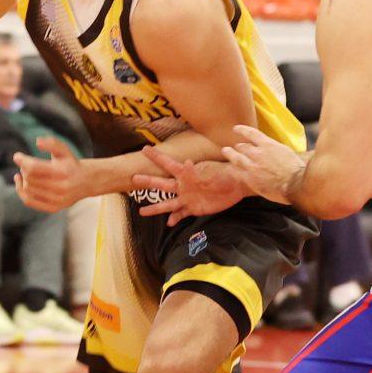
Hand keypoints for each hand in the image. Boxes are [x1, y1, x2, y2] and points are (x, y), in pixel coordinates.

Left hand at [13, 137, 86, 211]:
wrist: (86, 182)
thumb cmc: (70, 163)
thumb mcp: (64, 151)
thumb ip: (52, 143)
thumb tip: (37, 141)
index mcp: (63, 171)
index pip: (34, 167)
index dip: (23, 161)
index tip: (17, 156)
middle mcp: (61, 187)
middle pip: (30, 178)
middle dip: (24, 169)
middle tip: (25, 164)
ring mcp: (57, 200)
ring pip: (28, 190)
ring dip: (23, 179)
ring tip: (25, 172)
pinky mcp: (54, 208)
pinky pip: (29, 201)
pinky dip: (22, 192)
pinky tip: (21, 183)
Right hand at [133, 147, 248, 225]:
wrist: (238, 185)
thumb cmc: (226, 174)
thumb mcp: (212, 172)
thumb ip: (198, 172)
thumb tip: (187, 164)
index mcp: (186, 173)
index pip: (168, 163)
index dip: (156, 157)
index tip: (144, 149)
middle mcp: (184, 186)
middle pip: (162, 184)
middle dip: (148, 181)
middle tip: (133, 179)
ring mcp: (188, 198)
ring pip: (168, 204)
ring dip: (155, 208)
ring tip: (142, 212)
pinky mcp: (195, 208)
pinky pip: (182, 214)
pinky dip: (175, 219)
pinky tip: (169, 223)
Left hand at [221, 125, 308, 204]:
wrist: (295, 185)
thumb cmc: (296, 169)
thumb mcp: (286, 152)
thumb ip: (274, 149)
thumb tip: (271, 148)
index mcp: (268, 145)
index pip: (251, 133)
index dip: (241, 130)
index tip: (236, 128)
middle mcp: (257, 153)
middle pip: (242, 147)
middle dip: (239, 146)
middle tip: (236, 147)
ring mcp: (252, 166)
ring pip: (236, 157)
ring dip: (230, 153)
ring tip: (226, 151)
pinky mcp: (249, 179)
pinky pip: (237, 172)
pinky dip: (233, 169)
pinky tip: (231, 169)